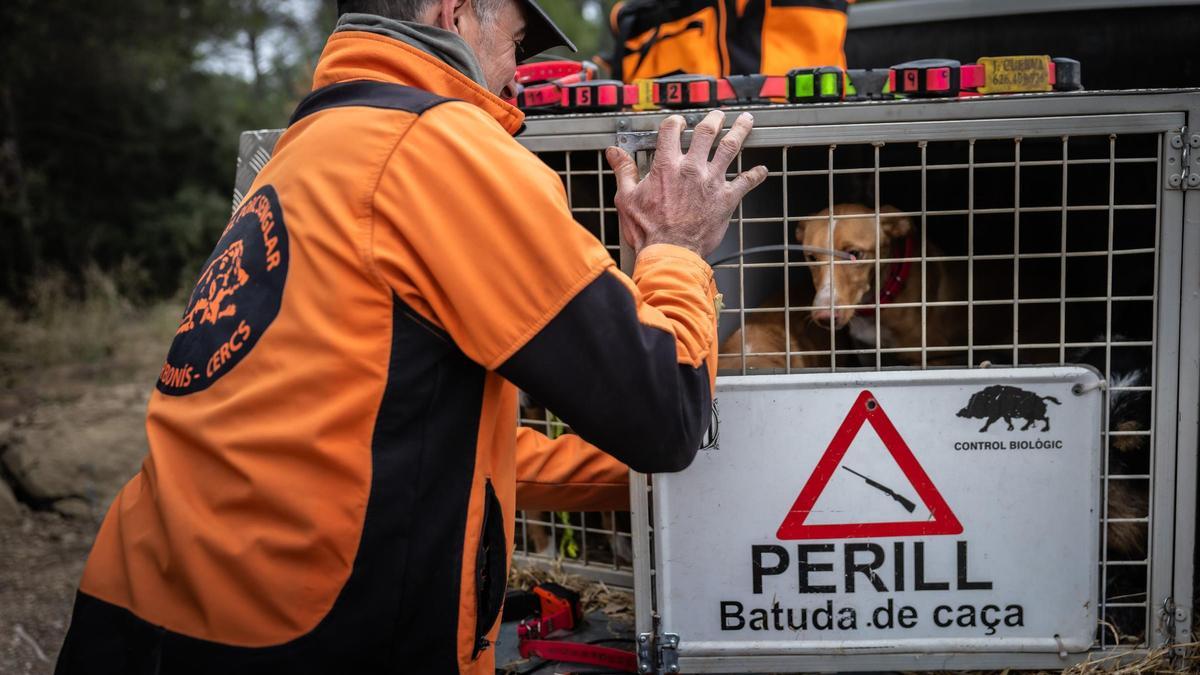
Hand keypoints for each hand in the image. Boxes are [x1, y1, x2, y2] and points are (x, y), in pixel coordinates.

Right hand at [605, 110, 767, 259]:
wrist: (670, 253)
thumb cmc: (648, 231)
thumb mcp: (626, 199)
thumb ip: (623, 171)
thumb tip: (614, 153)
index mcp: (667, 166)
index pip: (672, 131)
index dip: (675, 122)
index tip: (678, 122)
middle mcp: (692, 168)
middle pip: (707, 132)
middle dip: (714, 120)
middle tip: (719, 115)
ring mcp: (712, 182)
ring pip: (730, 147)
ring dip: (740, 131)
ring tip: (746, 121)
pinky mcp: (726, 199)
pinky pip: (746, 182)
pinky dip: (756, 175)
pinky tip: (762, 170)